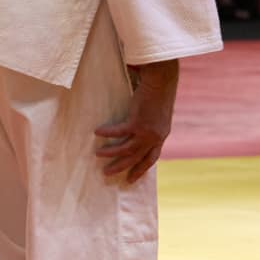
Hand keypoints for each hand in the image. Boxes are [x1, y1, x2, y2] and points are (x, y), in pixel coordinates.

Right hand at [95, 58, 177, 182]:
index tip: (131, 179)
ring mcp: (147, 131)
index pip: (152, 158)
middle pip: (136, 158)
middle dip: (121, 167)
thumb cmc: (159, 92)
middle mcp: (155, 136)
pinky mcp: (137, 122)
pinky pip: (118, 132)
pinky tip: (97, 132)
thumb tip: (137, 128)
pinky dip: (107, 133)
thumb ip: (151, 124)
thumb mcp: (158, 113)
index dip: (141, 169)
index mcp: (161, 135)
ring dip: (111, 153)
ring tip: (98, 154)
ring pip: (126, 149)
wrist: (162, 80)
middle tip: (107, 173)